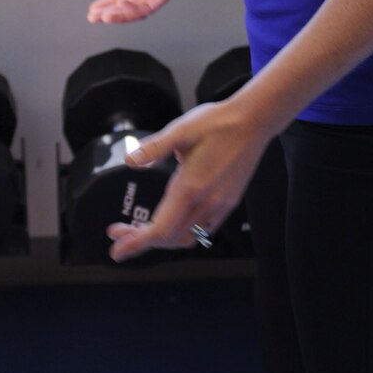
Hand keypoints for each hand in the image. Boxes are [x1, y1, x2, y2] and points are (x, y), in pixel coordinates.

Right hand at [85, 0, 195, 24]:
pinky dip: (130, 13)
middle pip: (123, 7)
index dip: (105, 3)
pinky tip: (117, 14)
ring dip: (117, 15)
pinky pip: (146, 9)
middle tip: (92, 17)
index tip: (92, 9)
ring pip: (133, 11)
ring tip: (102, 17)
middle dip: (107, 13)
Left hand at [106, 96, 270, 261]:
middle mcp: (207, 202)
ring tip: (142, 227)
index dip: (137, 243)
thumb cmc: (218, 123)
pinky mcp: (228, 202)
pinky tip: (173, 217)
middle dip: (141, 239)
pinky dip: (183, 231)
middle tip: (120, 231)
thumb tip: (131, 161)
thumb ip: (154, 147)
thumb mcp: (181, 130)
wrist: (253, 122)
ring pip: (187, 237)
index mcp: (191, 187)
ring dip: (163, 237)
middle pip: (170, 238)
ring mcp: (220, 205)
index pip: (160, 230)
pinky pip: (204, 229)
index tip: (119, 250)